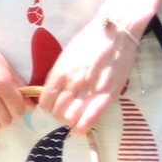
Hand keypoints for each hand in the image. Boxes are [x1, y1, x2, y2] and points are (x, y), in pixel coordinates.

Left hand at [38, 19, 136, 133]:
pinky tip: (79, 130)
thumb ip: (58, 73)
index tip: (52, 106)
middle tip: (65, 112)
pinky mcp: (108, 93)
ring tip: (74, 118)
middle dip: (58, 115)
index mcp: (60, 71)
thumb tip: (52, 90)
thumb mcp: (66, 55)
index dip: (47, 107)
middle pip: (57, 111)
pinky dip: (83, 126)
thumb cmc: (90, 40)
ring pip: (72, 117)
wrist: (116, 32)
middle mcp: (72, 82)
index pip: (45, 100)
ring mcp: (90, 88)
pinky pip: (91, 116)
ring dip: (70, 121)